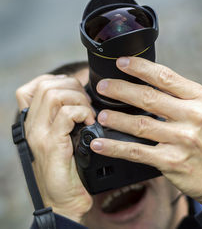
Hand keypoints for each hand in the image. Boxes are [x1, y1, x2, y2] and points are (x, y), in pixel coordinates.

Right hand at [16, 74, 94, 221]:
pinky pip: (67, 114)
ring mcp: (40, 133)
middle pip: (48, 85)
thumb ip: (64, 117)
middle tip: (86, 103)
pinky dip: (84, 113)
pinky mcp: (52, 143)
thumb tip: (79, 97)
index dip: (58, 81)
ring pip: (56, 95)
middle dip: (74, 87)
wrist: (63, 198)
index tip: (74, 92)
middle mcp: (33, 125)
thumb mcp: (63, 137)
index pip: (34, 86)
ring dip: (79, 99)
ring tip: (89, 113)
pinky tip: (90, 123)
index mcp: (34, 121)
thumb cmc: (66, 167)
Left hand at [90, 57, 201, 205]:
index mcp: (201, 98)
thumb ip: (183, 96)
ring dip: (116, 119)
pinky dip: (116, 147)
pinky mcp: (171, 161)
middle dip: (121, 90)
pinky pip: (137, 152)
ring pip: (140, 124)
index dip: (140, 68)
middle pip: (148, 98)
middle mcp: (192, 116)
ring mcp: (182, 140)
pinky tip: (100, 144)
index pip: (165, 77)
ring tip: (101, 115)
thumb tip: (152, 83)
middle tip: (103, 87)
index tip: (121, 62)